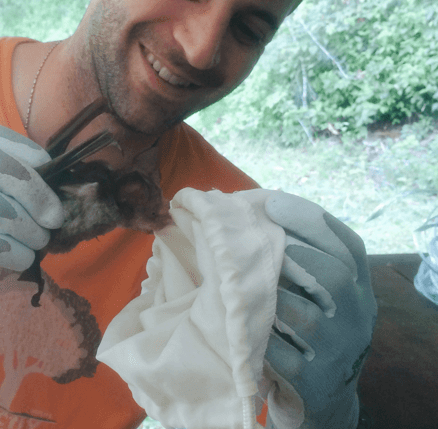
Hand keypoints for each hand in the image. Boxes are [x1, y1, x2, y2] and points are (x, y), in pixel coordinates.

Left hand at [262, 193, 376, 428]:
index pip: (349, 246)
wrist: (325, 400)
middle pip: (336, 275)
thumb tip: (256, 210)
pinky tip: (241, 323)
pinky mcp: (314, 382)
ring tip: (242, 282)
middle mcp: (359, 319)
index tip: (272, 202)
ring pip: (304, 316)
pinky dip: (258, 336)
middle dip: (292, 253)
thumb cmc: (311, 332)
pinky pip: (281, 354)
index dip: (309, 220)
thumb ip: (302, 260)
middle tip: (256, 243)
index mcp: (361, 290)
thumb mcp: (322, 296)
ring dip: (269, 295)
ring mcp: (339, 352)